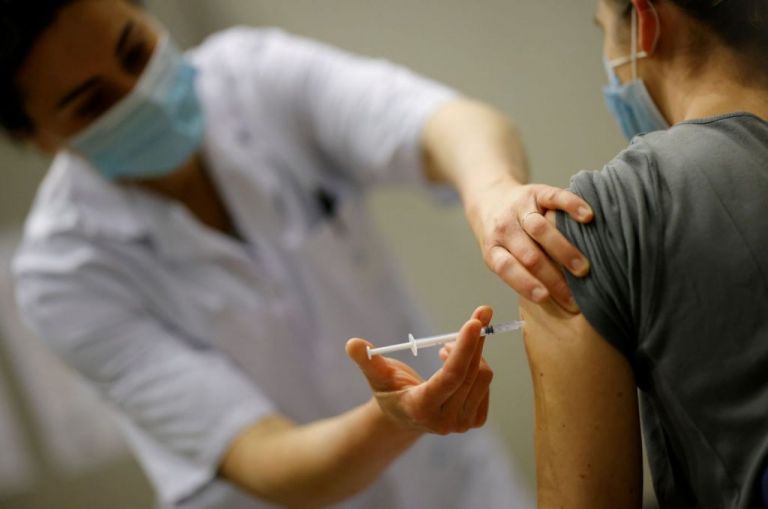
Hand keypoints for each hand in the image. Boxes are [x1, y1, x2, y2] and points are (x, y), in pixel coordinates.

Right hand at [346, 306, 494, 434]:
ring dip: (472, 352)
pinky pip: (486, 384)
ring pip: (483, 376)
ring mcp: (462, 424)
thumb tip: (353, 344)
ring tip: (447, 347)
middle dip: (474, 341)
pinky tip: (458, 364)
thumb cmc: (389, 391)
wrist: (403, 418)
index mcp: (420, 408)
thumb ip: (367, 360)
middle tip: (478, 315)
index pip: (450, 377)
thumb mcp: (376, 376)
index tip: (475, 322)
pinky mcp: (475, 420)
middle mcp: (445, 421)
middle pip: (470, 373)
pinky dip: (477, 366)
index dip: (464, 348)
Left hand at [465, 177, 593, 311]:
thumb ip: (519, 273)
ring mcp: (519, 208)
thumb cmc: (502, 238)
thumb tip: (552, 302)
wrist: (490, 198)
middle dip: (552, 276)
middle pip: (528, 254)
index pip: (506, 268)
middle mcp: (503, 228)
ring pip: (540, 228)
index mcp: (493, 249)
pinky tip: (587, 217)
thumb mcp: (499, 256)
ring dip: (563, 250)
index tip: (545, 297)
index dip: (525, 283)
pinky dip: (572, 206)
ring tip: (583, 268)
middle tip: (575, 295)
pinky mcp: (536, 191)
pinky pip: (555, 197)